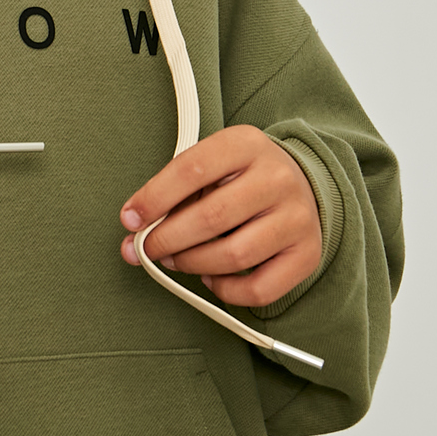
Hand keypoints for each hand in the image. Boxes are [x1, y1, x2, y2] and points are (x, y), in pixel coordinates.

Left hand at [119, 125, 321, 307]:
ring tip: (177, 260)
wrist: (302, 184)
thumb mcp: (212, 164)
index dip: (153, 199)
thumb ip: (174, 192)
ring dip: (192, 265)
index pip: (191, 170)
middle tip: (146, 250)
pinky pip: (258, 288)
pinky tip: (211, 276)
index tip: (129, 220)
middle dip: (166, 240)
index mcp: (246, 144)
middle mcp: (277, 178)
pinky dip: (225, 290)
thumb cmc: (241, 177)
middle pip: (210, 218)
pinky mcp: (307, 254)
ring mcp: (297, 218)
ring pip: (232, 256)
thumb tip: (133, 231)